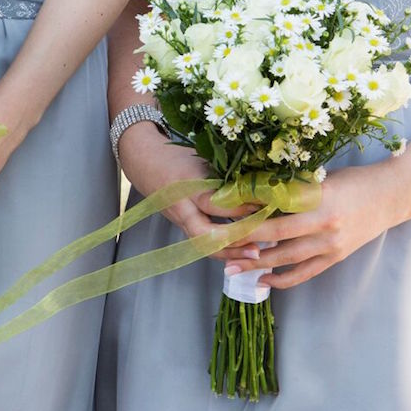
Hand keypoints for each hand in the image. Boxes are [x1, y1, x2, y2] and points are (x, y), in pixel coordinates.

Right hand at [117, 122, 258, 261]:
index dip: (241, 210)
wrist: (144, 162)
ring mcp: (179, 220)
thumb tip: (262, 186)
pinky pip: (202, 243)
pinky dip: (222, 249)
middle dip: (233, 245)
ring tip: (254, 254)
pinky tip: (241, 250)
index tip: (266, 208)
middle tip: (258, 248)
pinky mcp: (181, 226)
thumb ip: (226, 174)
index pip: (215, 204)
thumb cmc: (176, 156)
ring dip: (229, 253)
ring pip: (203, 245)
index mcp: (186, 185)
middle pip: (205, 235)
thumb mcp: (201, 158)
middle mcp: (181, 207)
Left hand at [225, 164, 410, 288]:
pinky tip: (263, 280)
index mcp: (317, 198)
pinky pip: (305, 273)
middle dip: (243, 243)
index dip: (246, 215)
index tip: (220, 216)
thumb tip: (250, 193)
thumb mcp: (320, 178)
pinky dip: (283, 279)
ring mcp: (331, 244)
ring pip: (287, 259)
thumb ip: (289, 189)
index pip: (273, 209)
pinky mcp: (337, 257)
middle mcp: (324, 224)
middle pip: (275, 237)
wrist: (394, 195)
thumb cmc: (353, 179)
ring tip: (231, 269)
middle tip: (215, 246)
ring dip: (257, 265)